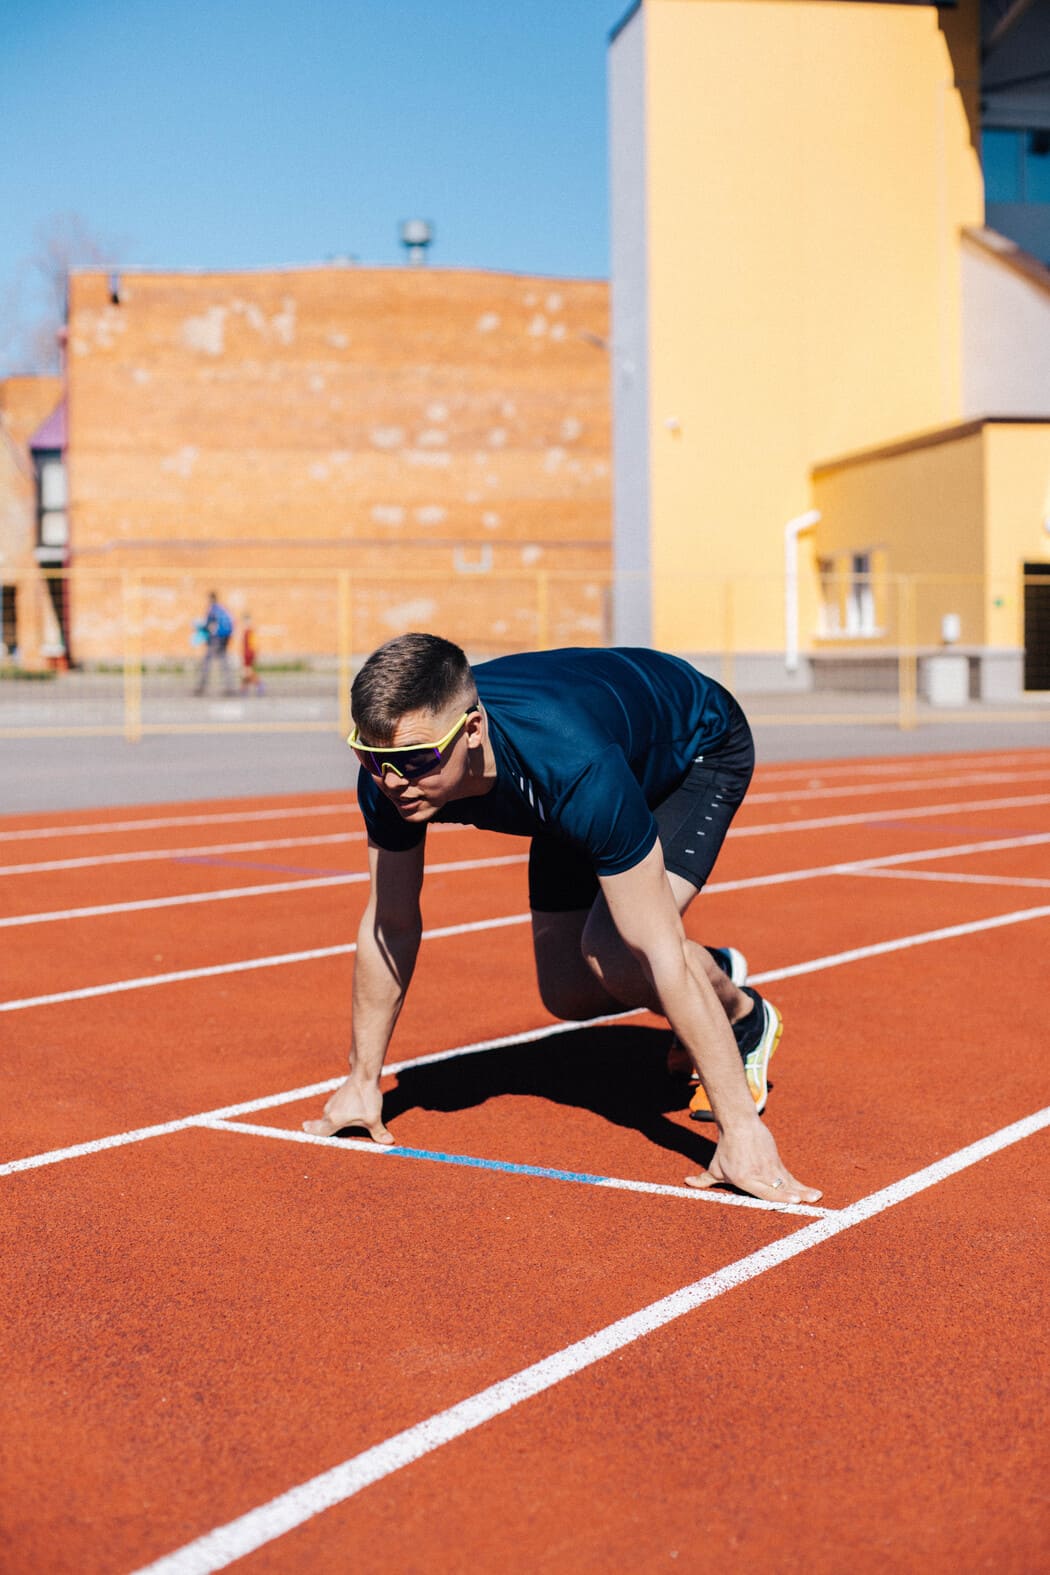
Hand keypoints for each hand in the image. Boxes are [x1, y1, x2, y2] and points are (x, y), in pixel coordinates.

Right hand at [303, 1074, 393, 1143]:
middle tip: (309, 1128)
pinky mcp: (338, 1095)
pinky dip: (337, 1111)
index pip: (320, 1131)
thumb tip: (389, 1142)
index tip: (304, 1130)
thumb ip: (379, 1133)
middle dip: (318, 1127)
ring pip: (328, 1114)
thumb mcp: (374, 1118)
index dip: (313, 1133)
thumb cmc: (366, 1097)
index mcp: (334, 1120)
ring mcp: (332, 1101)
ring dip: (330, 1119)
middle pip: (323, 1124)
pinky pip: (334, 1107)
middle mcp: (329, 1111)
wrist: (364, 1074)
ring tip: (334, 1123)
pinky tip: (346, 1110)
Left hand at [684, 1121, 820, 1204]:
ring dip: (803, 1192)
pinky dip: (803, 1187)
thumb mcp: (714, 1167)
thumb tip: (686, 1182)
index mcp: (745, 1179)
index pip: (764, 1190)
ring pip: (789, 1183)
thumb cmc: (725, 1149)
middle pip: (779, 1188)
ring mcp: (771, 1168)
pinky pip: (791, 1179)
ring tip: (817, 1198)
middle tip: (804, 1202)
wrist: (739, 1124)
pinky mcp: (778, 1163)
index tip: (791, 1200)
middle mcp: (761, 1174)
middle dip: (792, 1196)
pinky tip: (814, 1193)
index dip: (779, 1196)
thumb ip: (703, 1179)